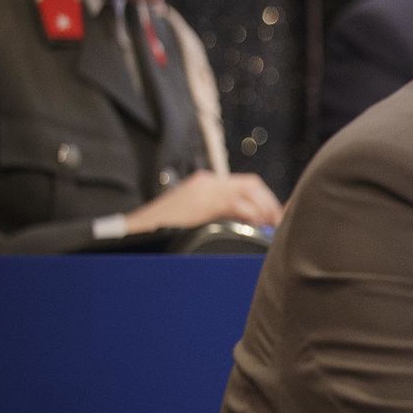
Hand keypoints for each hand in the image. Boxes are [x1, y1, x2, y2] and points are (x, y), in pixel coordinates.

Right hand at [127, 170, 283, 232]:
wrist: (133, 231)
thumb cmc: (161, 230)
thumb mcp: (193, 218)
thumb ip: (217, 217)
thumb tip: (244, 226)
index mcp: (205, 184)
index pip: (245, 185)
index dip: (264, 199)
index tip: (274, 216)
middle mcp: (208, 182)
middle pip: (252, 184)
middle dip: (270, 202)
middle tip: (278, 221)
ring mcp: (205, 189)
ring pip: (249, 191)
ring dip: (266, 208)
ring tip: (272, 225)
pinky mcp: (203, 200)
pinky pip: (237, 203)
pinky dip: (252, 214)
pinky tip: (257, 226)